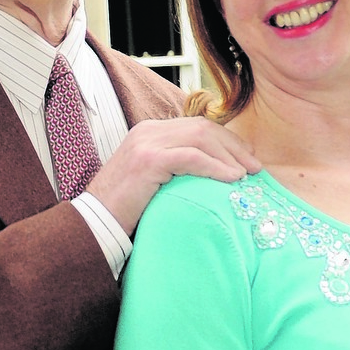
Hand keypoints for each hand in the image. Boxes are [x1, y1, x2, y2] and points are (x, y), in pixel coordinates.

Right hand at [89, 117, 261, 235]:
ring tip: (247, 174)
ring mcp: (146, 142)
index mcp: (149, 132)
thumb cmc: (125, 210)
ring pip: (201, 138)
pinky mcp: (148, 160)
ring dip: (229, 156)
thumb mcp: (153, 182)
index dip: (227, 140)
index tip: (246, 158)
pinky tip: (231, 179)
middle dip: (234, 146)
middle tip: (255, 167)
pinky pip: (192, 157)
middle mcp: (148, 131)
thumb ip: (177, 170)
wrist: (94, 223)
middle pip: (203, 128)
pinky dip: (216, 167)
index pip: (197, 126)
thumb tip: (214, 175)